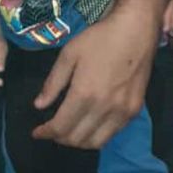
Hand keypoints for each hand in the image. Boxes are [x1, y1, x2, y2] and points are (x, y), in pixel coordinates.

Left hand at [32, 0, 158, 148]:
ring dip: (79, 142)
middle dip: (59, 139)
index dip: (45, 133)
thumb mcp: (69, 54)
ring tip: (69, 131)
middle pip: (77, 139)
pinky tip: (90, 124)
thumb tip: (39, 105)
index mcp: (84, 94)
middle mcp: (103, 108)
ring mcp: (122, 112)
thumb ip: (53, 83)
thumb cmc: (99, 38)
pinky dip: (97, 135)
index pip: (60, 127)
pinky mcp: (134, 110)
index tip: (37, 133)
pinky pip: (113, 134)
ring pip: (96, 143)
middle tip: (51, 130)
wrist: (136, 30)